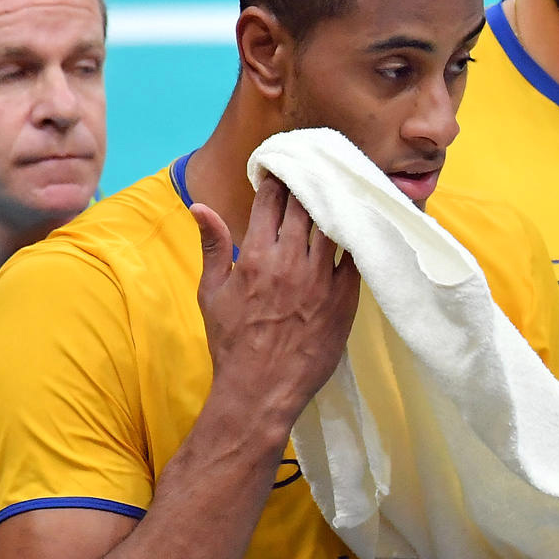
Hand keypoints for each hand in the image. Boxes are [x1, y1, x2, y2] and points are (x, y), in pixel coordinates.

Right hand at [193, 180, 359, 437]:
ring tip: (337, 189)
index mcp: (256, 256)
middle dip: (307, 184)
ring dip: (334, 204)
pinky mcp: (345, 298)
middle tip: (313, 171)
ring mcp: (322, 279)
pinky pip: (356, 255)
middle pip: (305, 206)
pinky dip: (356, 235)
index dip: (278, 180)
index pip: (271, 201)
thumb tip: (200, 207)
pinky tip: (359, 222)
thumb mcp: (211, 292)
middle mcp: (291, 261)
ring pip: (333, 224)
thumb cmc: (232, 343)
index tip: (282, 169)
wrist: (261, 389)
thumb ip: (212, 246)